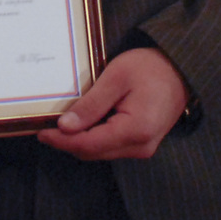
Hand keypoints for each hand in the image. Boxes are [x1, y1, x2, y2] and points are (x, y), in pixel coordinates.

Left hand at [37, 47, 188, 159]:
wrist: (179, 69)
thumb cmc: (149, 68)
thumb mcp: (116, 78)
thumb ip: (92, 104)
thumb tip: (66, 126)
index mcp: (135, 130)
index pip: (89, 144)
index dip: (62, 141)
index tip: (40, 131)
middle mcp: (140, 146)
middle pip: (93, 152)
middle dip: (66, 142)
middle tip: (43, 126)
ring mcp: (142, 147)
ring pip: (100, 151)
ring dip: (78, 140)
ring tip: (56, 124)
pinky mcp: (141, 142)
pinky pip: (110, 145)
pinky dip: (92, 137)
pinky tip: (79, 122)